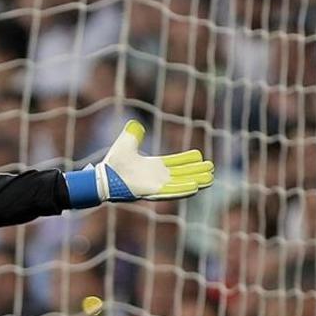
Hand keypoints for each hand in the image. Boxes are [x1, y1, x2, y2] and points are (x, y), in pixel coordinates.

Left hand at [64, 120, 213, 207]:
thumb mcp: (126, 144)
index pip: (174, 162)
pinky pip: (172, 191)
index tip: (199, 156)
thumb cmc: (113, 163)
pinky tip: (196, 186)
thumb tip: (135, 124)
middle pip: (182, 174)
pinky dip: (184, 189)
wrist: (103, 176)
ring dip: (195, 181)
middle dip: (196, 171)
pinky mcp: (153, 192)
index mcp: (153, 166)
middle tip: (211, 168)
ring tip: (210, 179)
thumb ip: (132, 135)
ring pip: (181, 183)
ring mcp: (156, 185)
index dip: (187, 160)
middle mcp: (157, 176)